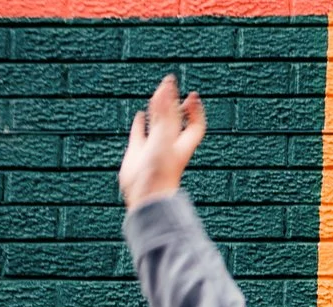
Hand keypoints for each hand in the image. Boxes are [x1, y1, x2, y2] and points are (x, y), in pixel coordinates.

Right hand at [119, 75, 204, 209]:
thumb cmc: (160, 170)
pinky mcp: (138, 152)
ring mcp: (154, 148)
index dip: (195, 110)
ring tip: (157, 95)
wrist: (145, 194)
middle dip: (174, 103)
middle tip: (172, 86)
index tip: (192, 95)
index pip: (194, 123)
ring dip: (158, 110)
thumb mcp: (165, 136)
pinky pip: (140, 134)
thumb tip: (168, 88)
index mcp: (183, 143)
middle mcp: (170, 145)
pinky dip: (140, 123)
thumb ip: (166, 113)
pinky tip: (140, 115)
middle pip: (176, 120)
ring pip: (157, 124)